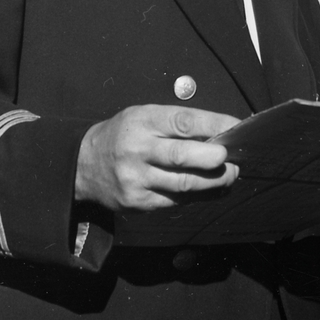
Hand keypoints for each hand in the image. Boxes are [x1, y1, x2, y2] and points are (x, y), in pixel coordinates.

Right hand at [75, 103, 240, 211]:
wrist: (85, 165)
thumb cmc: (124, 135)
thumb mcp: (144, 116)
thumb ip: (176, 124)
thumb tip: (218, 134)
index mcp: (142, 121)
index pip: (182, 122)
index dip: (213, 125)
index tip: (235, 127)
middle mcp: (137, 150)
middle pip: (182, 156)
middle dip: (214, 159)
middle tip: (233, 160)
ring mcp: (136, 179)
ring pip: (182, 185)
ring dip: (213, 182)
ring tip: (230, 175)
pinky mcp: (138, 202)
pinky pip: (175, 201)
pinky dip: (197, 195)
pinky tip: (210, 189)